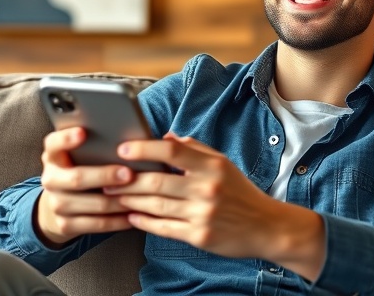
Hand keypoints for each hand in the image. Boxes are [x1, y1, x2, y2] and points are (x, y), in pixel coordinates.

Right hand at [35, 127, 134, 246]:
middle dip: (105, 176)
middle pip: (77, 178)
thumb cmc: (79, 169)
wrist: (59, 204)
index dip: (66, 138)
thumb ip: (93, 147)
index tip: (83, 132)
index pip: (53, 144)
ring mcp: (56, 204)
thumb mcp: (77, 156)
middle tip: (128, 173)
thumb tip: (127, 140)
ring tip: (139, 195)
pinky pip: (96, 224)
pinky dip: (117, 220)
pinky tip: (133, 215)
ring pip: (92, 204)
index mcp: (53, 156)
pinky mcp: (65, 225)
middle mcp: (50, 180)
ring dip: (118, 201)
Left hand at [105, 134, 325, 278]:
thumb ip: (194, 148)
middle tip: (107, 177)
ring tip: (113, 195)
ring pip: (156, 205)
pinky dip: (143, 221)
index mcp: (212, 166)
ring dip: (130, 200)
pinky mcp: (199, 237)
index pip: (172, 150)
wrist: (267, 227)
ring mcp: (202, 214)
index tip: (123, 149)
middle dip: (127, 179)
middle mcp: (207, 189)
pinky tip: (131, 216)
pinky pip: (163, 227)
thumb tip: (165, 136)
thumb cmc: (240, 193)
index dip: (144, 148)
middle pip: (157, 180)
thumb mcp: (222, 164)